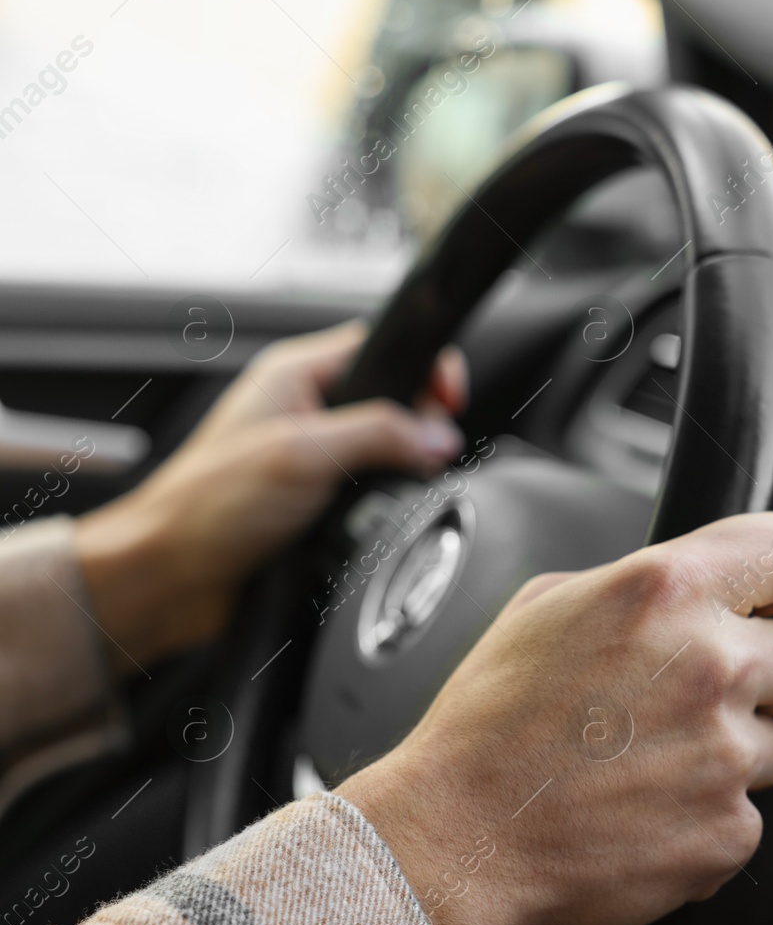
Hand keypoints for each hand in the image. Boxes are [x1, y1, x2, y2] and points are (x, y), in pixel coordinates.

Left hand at [75, 321, 467, 672]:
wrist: (171, 578)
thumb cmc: (205, 508)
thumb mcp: (303, 455)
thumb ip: (379, 435)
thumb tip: (438, 435)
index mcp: (294, 375)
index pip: (384, 347)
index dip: (425, 370)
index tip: (449, 403)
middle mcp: (304, 410)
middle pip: (394, 401)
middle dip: (419, 429)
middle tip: (422, 457)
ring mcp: (312, 457)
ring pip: (387, 451)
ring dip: (399, 473)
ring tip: (391, 492)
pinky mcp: (317, 501)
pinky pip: (372, 493)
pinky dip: (382, 506)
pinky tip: (371, 520)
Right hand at [338, 512, 772, 924]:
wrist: (456, 837)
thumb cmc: (489, 726)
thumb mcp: (548, 605)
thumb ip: (641, 584)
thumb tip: (694, 588)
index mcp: (668, 591)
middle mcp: (711, 664)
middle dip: (767, 674)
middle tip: (700, 697)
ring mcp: (726, 753)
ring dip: (731, 752)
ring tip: (650, 762)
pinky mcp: (728, 830)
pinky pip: (747, 814)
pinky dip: (707, 817)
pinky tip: (646, 811)